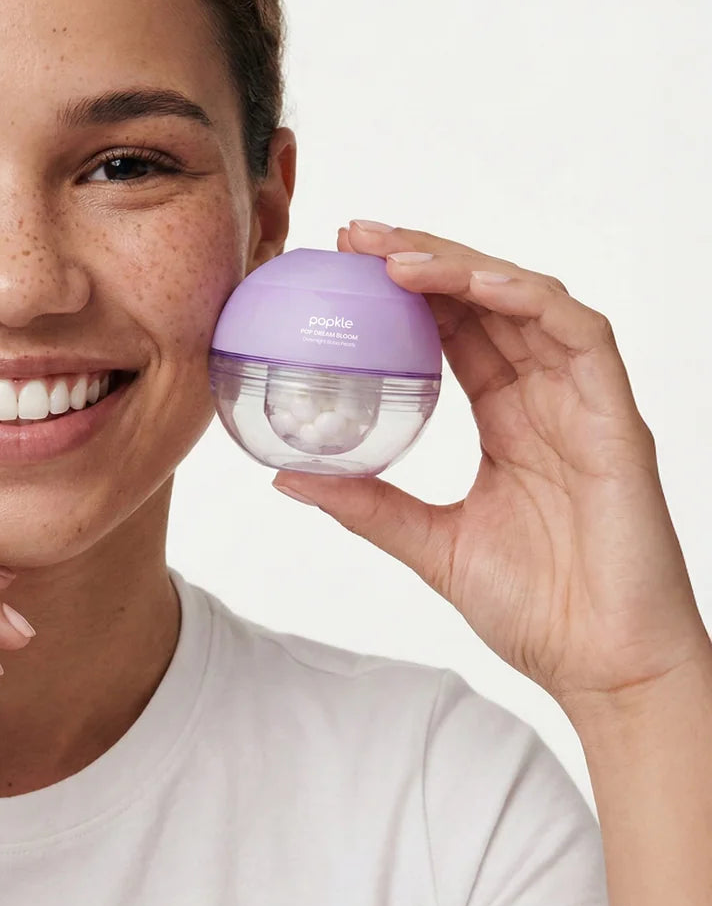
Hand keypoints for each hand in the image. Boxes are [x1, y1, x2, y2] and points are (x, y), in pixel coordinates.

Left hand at [271, 219, 709, 713]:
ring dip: (462, 266)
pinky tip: (471, 284)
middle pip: (483, 300)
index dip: (404, 291)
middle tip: (354, 236)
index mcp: (507, 419)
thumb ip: (365, 504)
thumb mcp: (427, 543)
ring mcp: (584, 403)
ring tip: (392, 255)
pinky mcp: (618, 418)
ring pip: (526, 301)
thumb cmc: (536, 610)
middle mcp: (545, 397)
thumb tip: (285, 476)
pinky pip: (579, 335)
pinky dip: (525, 299)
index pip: (452, 330)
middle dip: (422, 256)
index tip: (342, 266)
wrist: (604, 669)